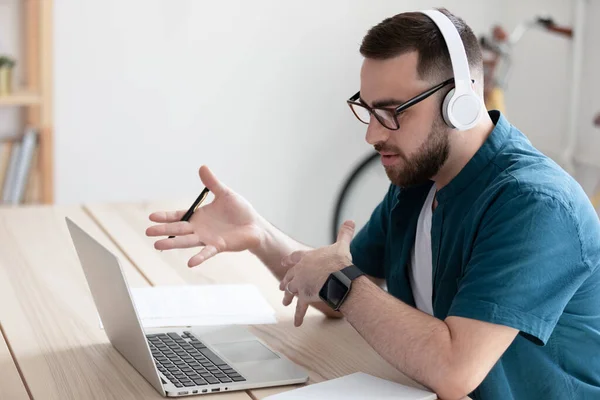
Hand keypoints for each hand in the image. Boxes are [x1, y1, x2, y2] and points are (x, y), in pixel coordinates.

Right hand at [146, 165, 263, 266]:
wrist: (255, 225)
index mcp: (199, 216)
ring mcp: (208, 238)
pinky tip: (190, 263)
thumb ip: (213, 183)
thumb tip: (202, 167)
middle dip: (163, 230)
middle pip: (178, 229)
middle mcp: (200, 229)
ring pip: (187, 241)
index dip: (166, 217)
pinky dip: (199, 257)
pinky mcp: (219, 246)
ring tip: (158, 245)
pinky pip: (207, 252)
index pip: (179, 216)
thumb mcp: (225, 194)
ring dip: (173, 243)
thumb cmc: (240, 211)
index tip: (152, 217)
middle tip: (148, 231)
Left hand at [279, 220, 355, 325]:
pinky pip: (300, 308)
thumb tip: (351, 220)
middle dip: (286, 281)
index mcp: (307, 257)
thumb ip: (344, 233)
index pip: (295, 257)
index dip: (289, 261)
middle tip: (281, 287)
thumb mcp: (341, 245)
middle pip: (290, 276)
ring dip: (288, 297)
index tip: (284, 263)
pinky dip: (298, 316)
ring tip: (285, 302)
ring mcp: (300, 284)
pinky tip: (296, 323)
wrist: (336, 276)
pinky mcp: (304, 296)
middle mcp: (300, 271)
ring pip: (291, 291)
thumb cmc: (338, 261)